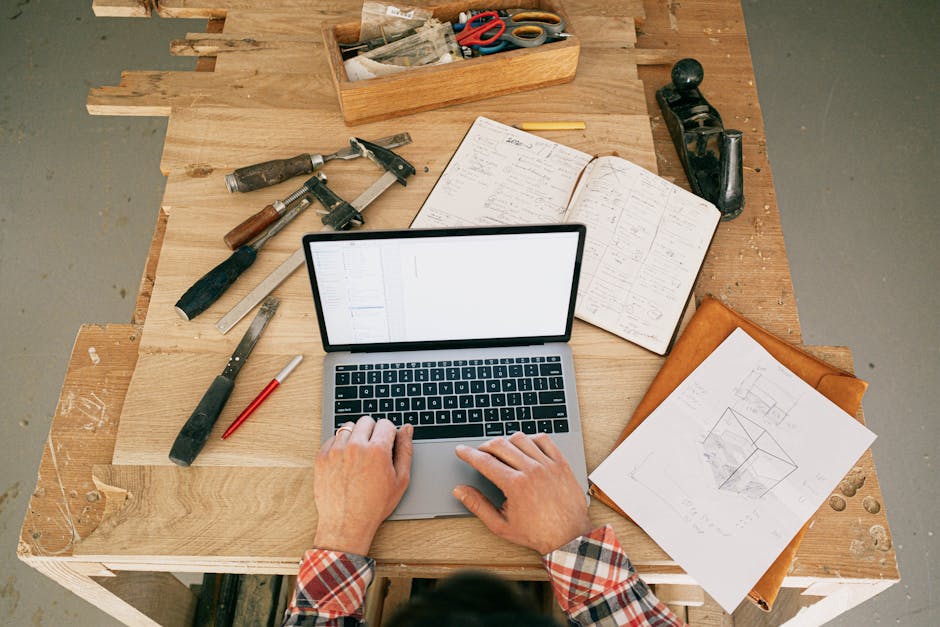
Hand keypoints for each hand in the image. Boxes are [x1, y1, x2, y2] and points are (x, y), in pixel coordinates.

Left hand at [313, 416, 413, 554]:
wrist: (346, 524)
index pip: (385, 423)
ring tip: (359, 455)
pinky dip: (340, 444)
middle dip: (372, 431)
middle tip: (373, 449)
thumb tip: (407, 430)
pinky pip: (332, 438)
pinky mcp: (322, 457)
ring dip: (355, 436)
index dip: (389, 434)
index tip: (386, 444)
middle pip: (366, 421)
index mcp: (377, 450)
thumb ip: (405, 450)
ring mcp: (336, 451)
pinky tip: (346, 460)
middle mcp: (355, 446)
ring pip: (348, 427)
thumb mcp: (400, 480)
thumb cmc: (374, 506)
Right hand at [453, 432, 591, 554]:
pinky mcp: (561, 463)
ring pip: (521, 438)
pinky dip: (531, 439)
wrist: (569, 537)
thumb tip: (461, 491)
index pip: (485, 461)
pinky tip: (526, 446)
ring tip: (501, 450)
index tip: (461, 450)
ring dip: (506, 441)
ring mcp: (548, 465)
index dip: (468, 454)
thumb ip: (478, 506)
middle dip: (484, 446)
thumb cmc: (537, 534)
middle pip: (500, 445)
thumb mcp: (501, 525)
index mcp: (515, 485)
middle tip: (480, 453)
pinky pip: (544, 440)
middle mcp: (532, 470)